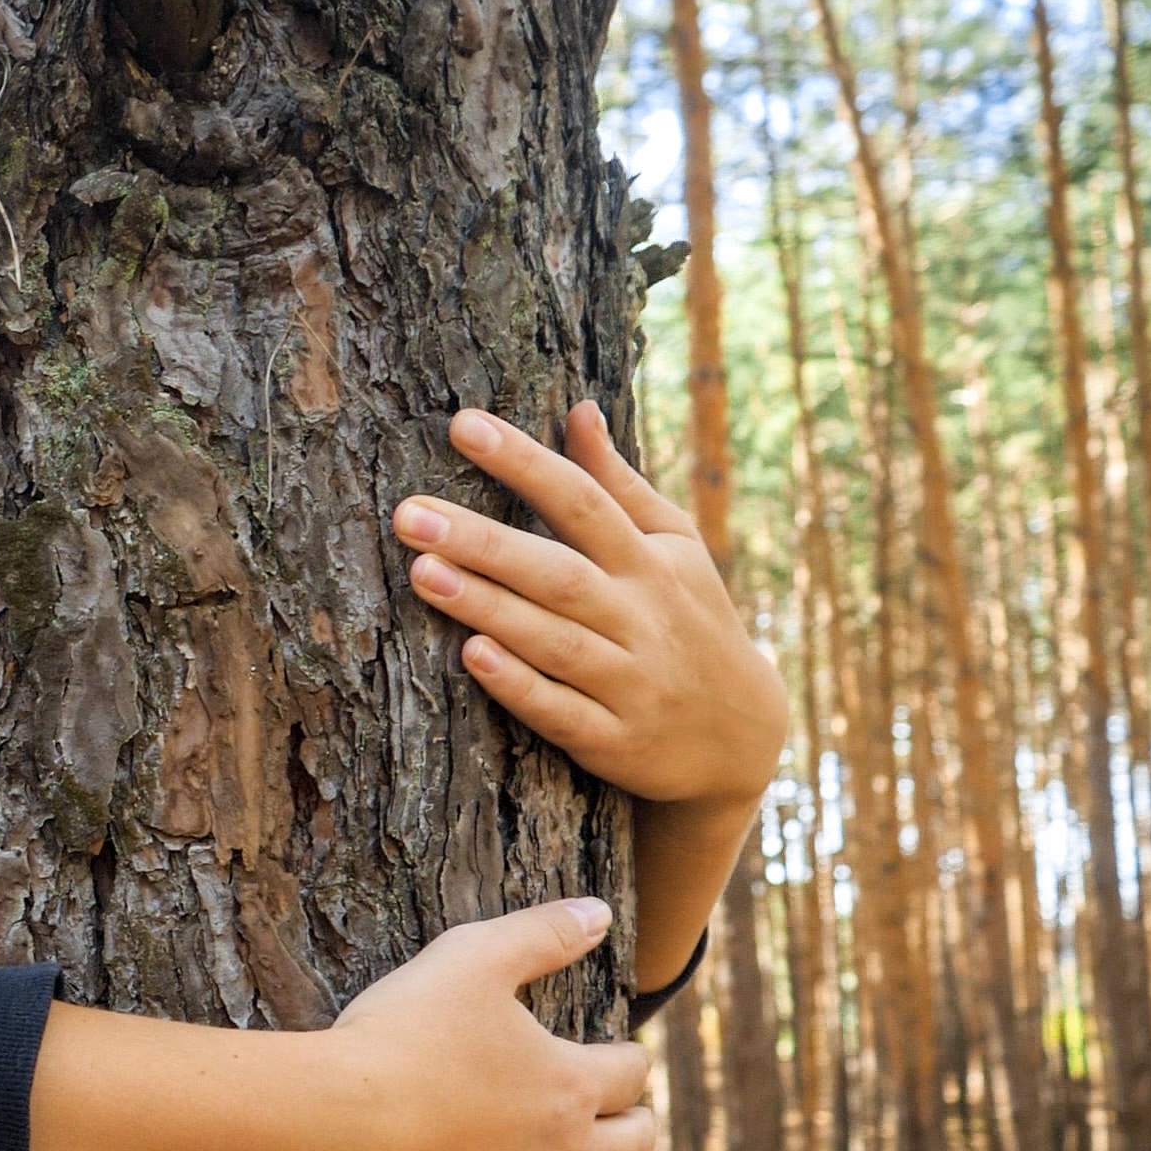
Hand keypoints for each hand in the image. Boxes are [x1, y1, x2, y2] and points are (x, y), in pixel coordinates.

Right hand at [300, 899, 658, 1150]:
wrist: (338, 1134)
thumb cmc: (399, 1040)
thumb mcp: (470, 959)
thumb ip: (541, 933)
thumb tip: (600, 913)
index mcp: (572, 1081)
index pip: (630, 1071)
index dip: (627, 1059)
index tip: (617, 1058)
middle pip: (636, 1142)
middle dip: (636, 1123)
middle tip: (626, 1115)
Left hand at [392, 401, 784, 809]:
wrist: (741, 737)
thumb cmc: (689, 620)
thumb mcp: (674, 547)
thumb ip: (618, 484)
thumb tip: (579, 409)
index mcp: (649, 564)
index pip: (583, 501)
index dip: (524, 462)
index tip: (463, 424)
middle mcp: (639, 618)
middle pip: (557, 572)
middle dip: (483, 542)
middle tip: (410, 513)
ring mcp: (628, 682)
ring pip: (552, 640)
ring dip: (488, 607)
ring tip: (423, 571)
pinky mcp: (613, 741)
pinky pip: (560, 712)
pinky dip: (519, 685)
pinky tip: (470, 655)